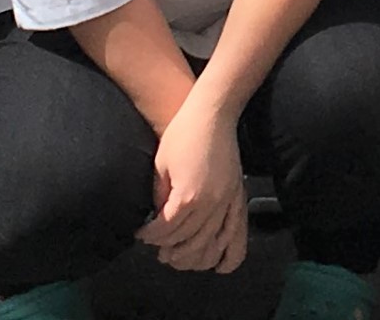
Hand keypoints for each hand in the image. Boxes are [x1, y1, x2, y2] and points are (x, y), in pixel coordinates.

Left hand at [142, 96, 247, 272]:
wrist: (213, 113)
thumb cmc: (182, 134)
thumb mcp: (161, 166)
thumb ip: (160, 197)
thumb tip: (160, 220)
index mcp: (188, 195)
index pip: (166, 230)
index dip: (150, 236)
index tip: (141, 233)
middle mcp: (211, 203)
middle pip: (188, 242)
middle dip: (168, 249)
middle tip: (157, 249)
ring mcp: (228, 202)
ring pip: (212, 244)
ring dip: (194, 257)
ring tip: (179, 256)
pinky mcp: (239, 198)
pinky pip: (237, 235)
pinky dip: (229, 255)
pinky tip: (218, 266)